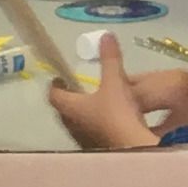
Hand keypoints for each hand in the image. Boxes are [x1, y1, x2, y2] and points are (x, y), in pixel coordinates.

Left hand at [49, 35, 187, 150]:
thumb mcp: (116, 83)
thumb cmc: (117, 115)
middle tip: (77, 89)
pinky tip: (109, 124)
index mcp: (72, 108)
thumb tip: (105, 35)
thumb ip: (110, 60)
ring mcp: (85, 141)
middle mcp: (73, 126)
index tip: (60, 77)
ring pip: (77, 125)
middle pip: (64, 111)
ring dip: (81, 115)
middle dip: (69, 99)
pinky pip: (90, 135)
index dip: (55, 85)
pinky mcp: (98, 151)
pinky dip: (95, 126)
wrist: (133, 150)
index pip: (54, 95)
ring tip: (94, 105)